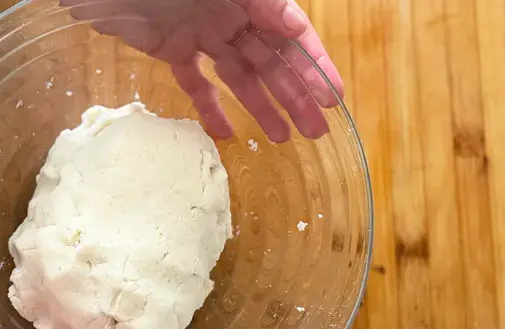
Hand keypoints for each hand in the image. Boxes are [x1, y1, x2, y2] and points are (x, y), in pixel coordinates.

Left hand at [62, 0, 342, 141]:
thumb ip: (258, 0)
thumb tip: (295, 23)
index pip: (289, 33)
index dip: (313, 65)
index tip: (333, 98)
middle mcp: (229, 11)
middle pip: (270, 59)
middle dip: (295, 94)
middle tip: (316, 130)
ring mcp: (200, 30)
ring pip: (239, 74)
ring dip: (262, 105)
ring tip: (282, 139)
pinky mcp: (170, 48)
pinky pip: (196, 81)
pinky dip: (210, 106)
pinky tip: (225, 133)